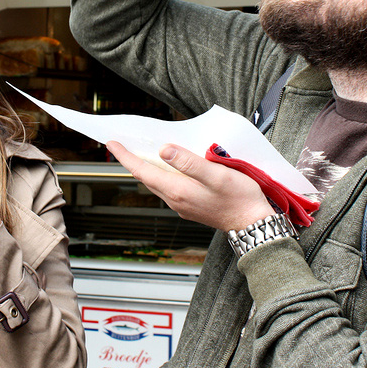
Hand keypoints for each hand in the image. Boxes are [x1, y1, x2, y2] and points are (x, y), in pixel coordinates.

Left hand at [106, 141, 274, 230]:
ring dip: (146, 168)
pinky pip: (169, 187)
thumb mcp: (215, 175)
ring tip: (140, 153)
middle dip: (132, 161)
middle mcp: (176, 200)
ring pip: (157, 183)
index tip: (112, 144)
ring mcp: (183, 205)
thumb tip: (164, 150)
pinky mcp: (192, 206)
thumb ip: (188, 162)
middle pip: (146, 177)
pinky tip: (168, 167)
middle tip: (121, 145)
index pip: (142, 171)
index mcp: (178, 190)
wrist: (254, 223)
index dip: (126, 157)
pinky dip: (162, 174)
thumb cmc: (239, 198)